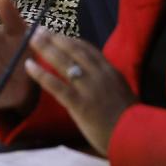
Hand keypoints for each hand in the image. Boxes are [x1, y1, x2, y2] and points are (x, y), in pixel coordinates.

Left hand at [25, 30, 135, 154]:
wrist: (137, 136)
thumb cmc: (131, 119)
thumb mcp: (121, 92)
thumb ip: (107, 81)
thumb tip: (93, 75)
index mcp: (110, 71)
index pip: (87, 49)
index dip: (70, 40)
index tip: (58, 34)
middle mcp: (99, 74)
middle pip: (73, 50)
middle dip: (54, 38)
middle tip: (39, 29)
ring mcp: (89, 88)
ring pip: (63, 62)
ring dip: (45, 48)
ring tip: (31, 39)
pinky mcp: (80, 103)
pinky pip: (57, 85)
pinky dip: (41, 74)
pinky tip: (29, 66)